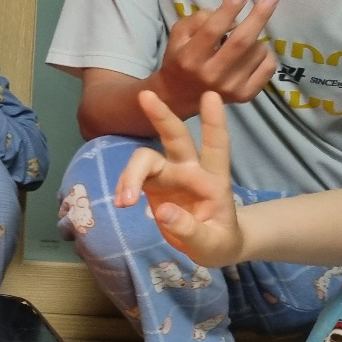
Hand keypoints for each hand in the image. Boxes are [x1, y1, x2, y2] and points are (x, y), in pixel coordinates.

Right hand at [115, 91, 243, 267]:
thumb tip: (162, 211)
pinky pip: (133, 177)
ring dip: (131, 173)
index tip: (211, 96)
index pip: (216, 146)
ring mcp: (169, 174)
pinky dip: (124, 187)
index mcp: (214, 179)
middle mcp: (191, 169)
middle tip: (145, 96)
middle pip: (175, 137)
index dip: (214, 122)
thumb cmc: (220, 241)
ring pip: (146, 157)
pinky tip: (121, 202)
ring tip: (124, 201)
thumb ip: (191, 230)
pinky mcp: (152, 184)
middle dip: (162, 116)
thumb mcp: (214, 245)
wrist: (212, 246)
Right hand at [153, 0, 277, 116]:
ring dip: (256, 37)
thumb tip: (232, 18)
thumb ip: (199, 20)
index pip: (212, 30)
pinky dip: (266, 53)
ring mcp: (230, 88)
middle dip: (259, 16)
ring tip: (245, 38)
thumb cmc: (180, 59)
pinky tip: (254, 52)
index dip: (229, 10)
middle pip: (241, 42)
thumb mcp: (178, 35)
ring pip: (257, 51)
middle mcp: (211, 75)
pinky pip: (268, 67)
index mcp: (190, 58)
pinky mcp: (245, 95)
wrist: (179, 95)